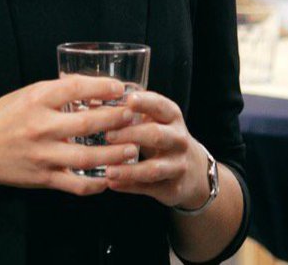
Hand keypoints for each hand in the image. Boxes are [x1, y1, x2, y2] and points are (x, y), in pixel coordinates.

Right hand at [0, 75, 136, 196]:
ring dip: (114, 153)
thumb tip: (91, 86)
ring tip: (131, 149)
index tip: (120, 88)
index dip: (102, 87)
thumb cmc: (3, 117)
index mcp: (37, 100)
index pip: (76, 88)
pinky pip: (75, 185)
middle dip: (116, 120)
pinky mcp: (43, 178)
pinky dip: (96, 184)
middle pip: (87, 123)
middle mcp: (41, 126)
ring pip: (86, 157)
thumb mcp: (27, 94)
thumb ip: (56, 92)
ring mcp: (42, 154)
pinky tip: (110, 178)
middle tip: (134, 116)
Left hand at [102, 91, 209, 210]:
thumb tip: (94, 106)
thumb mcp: (155, 121)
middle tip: (108, 135)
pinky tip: (113, 183)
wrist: (192, 170)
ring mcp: (178, 165)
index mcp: (172, 118)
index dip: (146, 102)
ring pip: (153, 168)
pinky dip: (129, 186)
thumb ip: (132, 115)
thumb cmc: (163, 138)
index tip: (128, 100)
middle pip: (156, 135)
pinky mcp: (173, 188)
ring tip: (108, 171)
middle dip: (132, 135)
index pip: (161, 106)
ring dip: (130, 170)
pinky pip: (149, 188)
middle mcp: (179, 140)